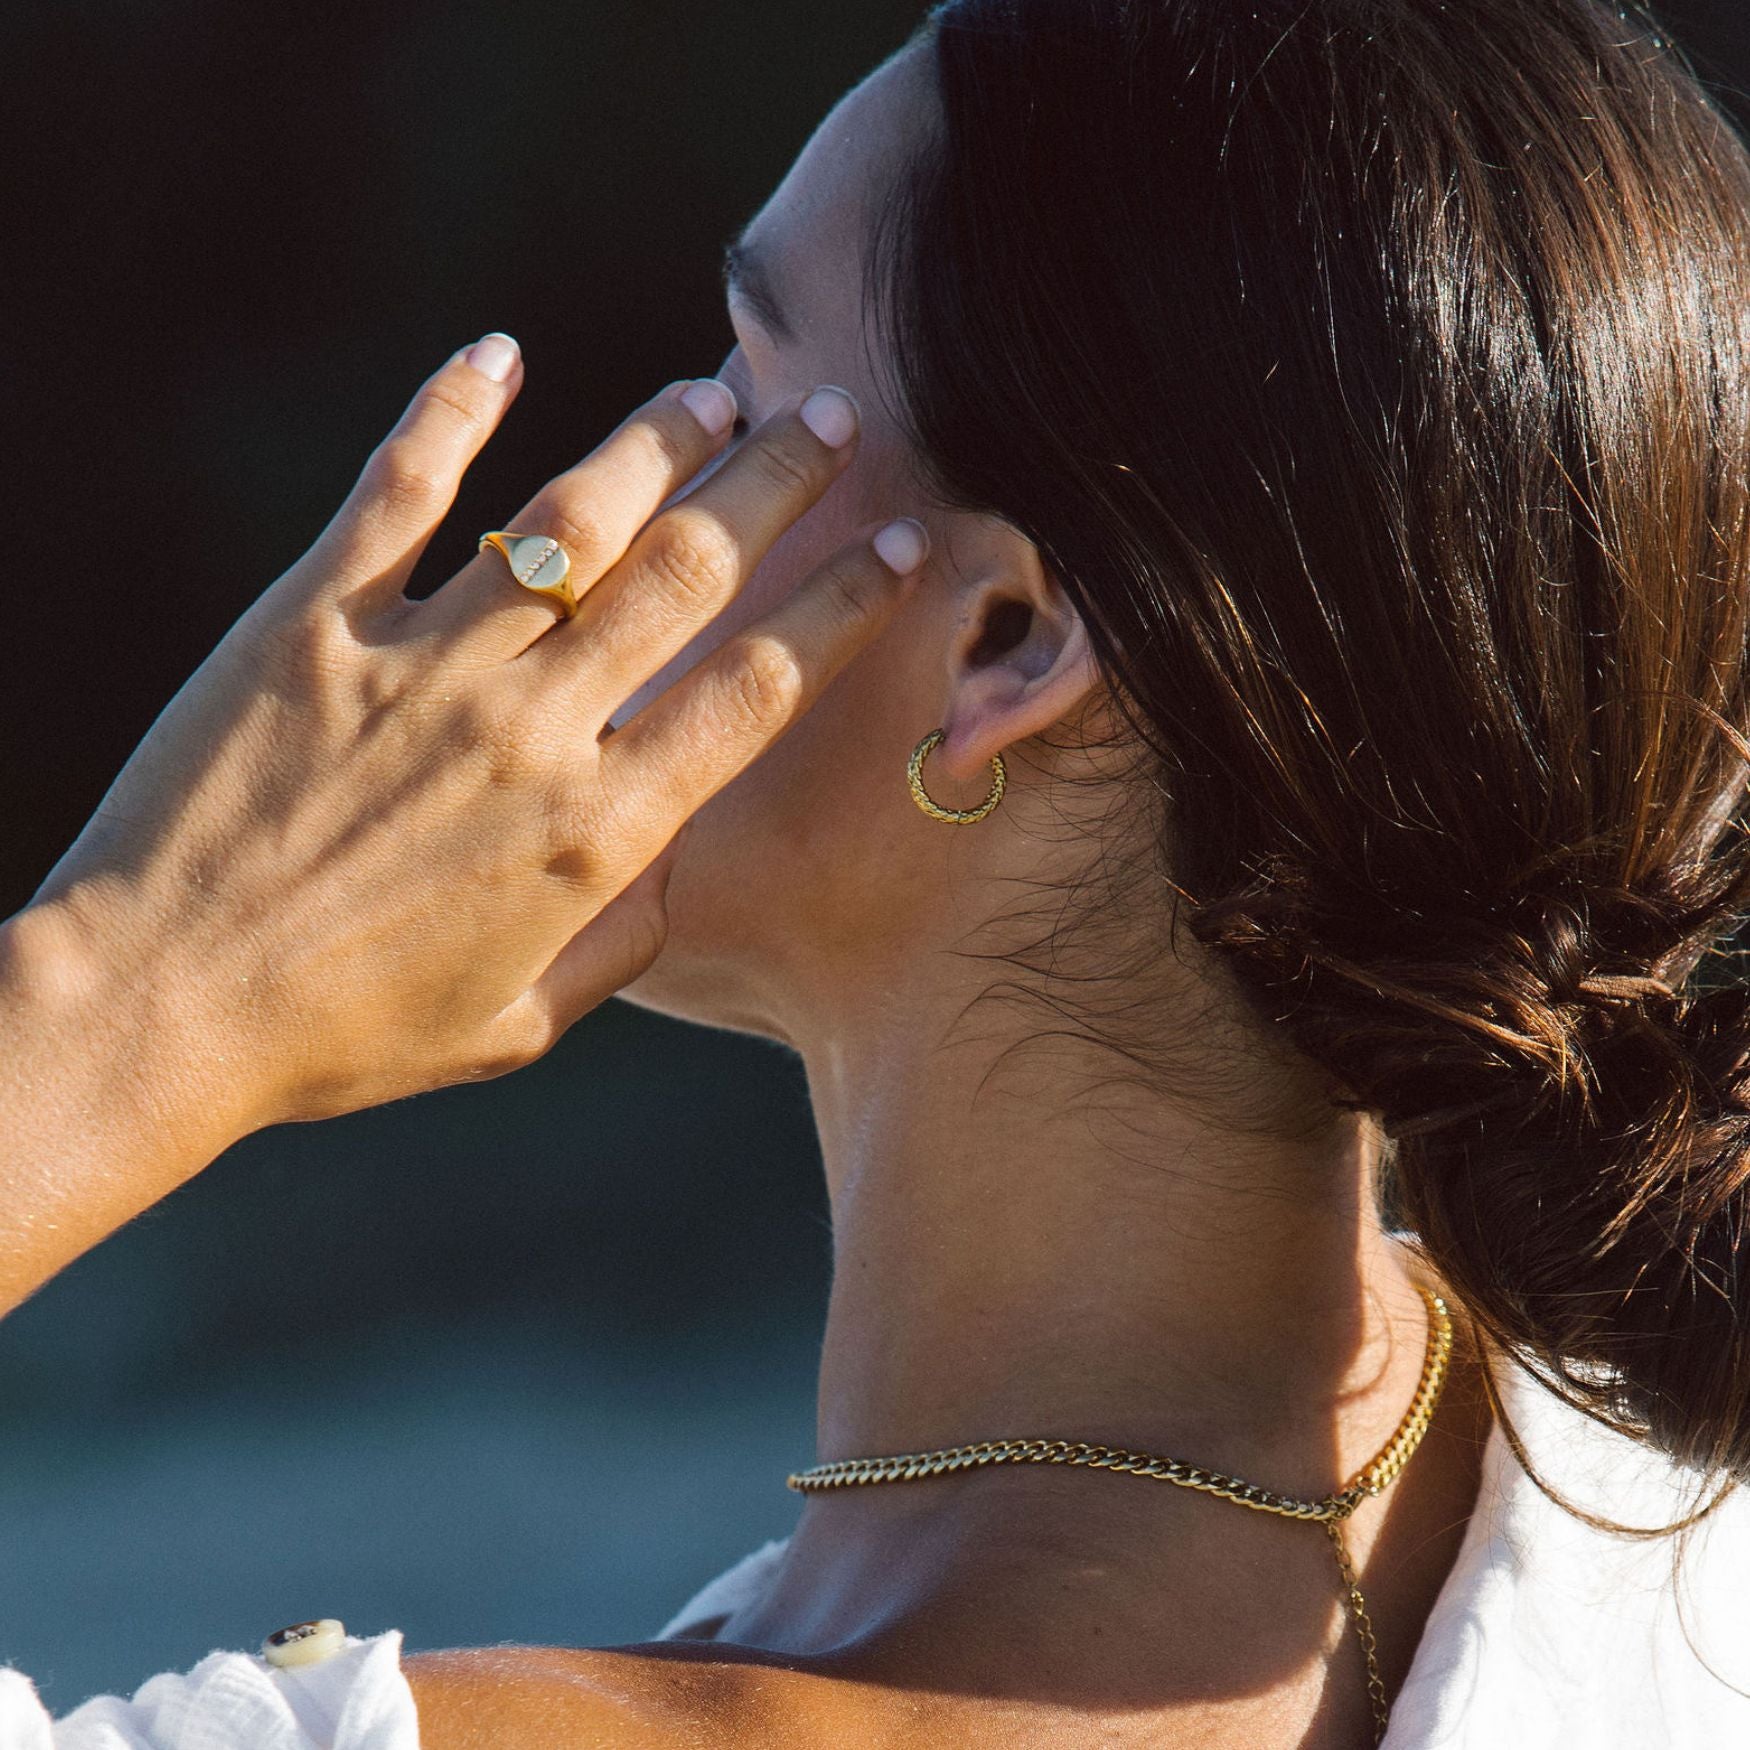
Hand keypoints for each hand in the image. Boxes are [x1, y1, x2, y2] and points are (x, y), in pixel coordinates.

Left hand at [24, 335, 925, 1137]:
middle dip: (780, 483)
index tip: (896, 546)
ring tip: (713, 388)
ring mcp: (423, 668)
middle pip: (689, 575)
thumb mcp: (524, 1022)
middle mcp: (531, 733)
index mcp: (599, 835)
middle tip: (835, 418)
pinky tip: (499, 352)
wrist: (160, 1009)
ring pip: (570, 520)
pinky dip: (452, 414)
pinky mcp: (314, 625)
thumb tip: (677, 850)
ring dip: (657, 439)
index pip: (758, 687)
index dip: (843, 604)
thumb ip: (626, 936)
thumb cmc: (350, 1034)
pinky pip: (400, 494)